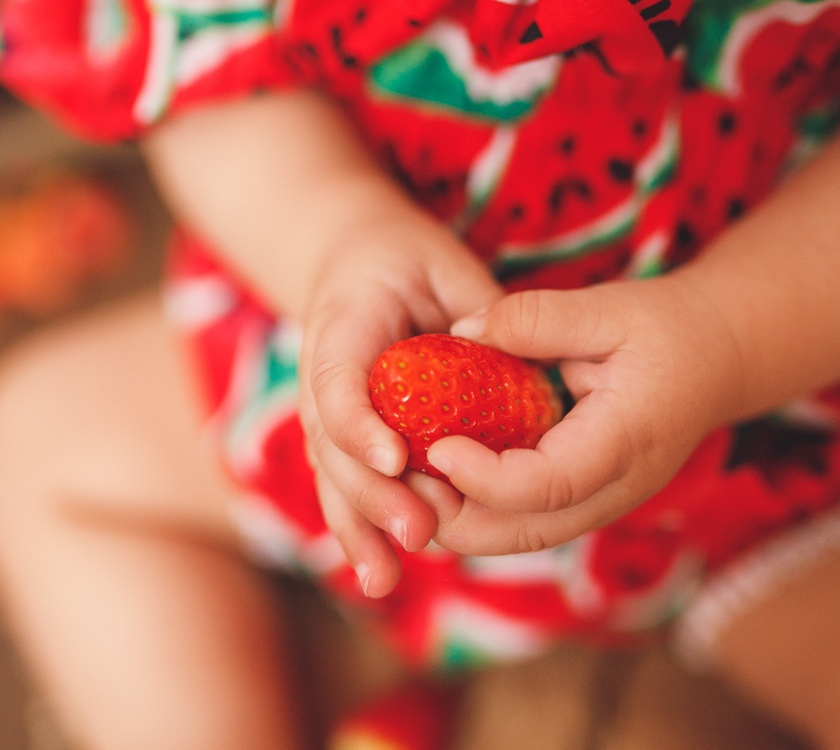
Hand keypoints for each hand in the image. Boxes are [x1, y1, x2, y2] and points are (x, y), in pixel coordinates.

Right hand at [298, 207, 501, 596]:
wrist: (353, 259)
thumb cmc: (407, 259)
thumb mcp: (444, 264)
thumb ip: (476, 312)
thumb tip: (517, 367)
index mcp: (342, 324)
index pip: (338, 381)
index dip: (359, 423)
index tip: (395, 457)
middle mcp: (321, 375)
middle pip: (333, 446)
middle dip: (374, 494)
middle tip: (421, 530)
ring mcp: (323, 411)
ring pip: (332, 477)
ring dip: (361, 528)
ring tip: (385, 580)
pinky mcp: (340, 438)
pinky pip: (344, 485)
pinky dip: (359, 529)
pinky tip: (379, 574)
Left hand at [411, 273, 743, 555]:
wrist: (721, 355)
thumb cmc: (668, 327)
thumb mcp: (608, 307)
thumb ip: (535, 319)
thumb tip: (462, 329)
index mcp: (626, 440)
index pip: (547, 485)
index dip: (484, 476)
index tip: (436, 447)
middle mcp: (618, 487)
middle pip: (528, 532)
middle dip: (459, 518)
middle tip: (404, 478)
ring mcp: (608, 500)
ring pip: (525, 537)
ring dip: (466, 521)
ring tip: (412, 482)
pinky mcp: (592, 497)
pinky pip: (532, 521)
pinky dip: (485, 510)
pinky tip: (444, 479)